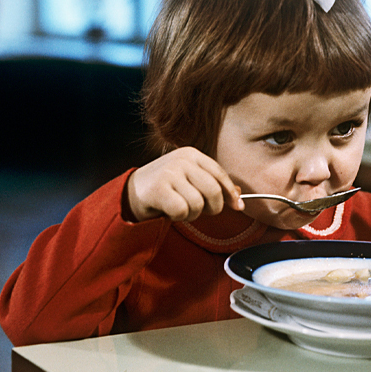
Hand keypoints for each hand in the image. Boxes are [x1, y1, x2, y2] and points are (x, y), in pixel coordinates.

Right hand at [125, 147, 243, 222]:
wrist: (132, 192)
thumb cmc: (166, 187)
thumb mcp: (191, 180)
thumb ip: (213, 185)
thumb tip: (238, 198)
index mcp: (192, 154)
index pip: (220, 174)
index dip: (230, 193)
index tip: (237, 206)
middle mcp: (181, 160)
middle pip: (213, 191)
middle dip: (212, 207)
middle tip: (201, 211)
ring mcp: (169, 172)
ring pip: (198, 204)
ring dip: (192, 214)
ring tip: (181, 208)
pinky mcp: (158, 188)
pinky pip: (182, 210)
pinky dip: (179, 216)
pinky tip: (170, 211)